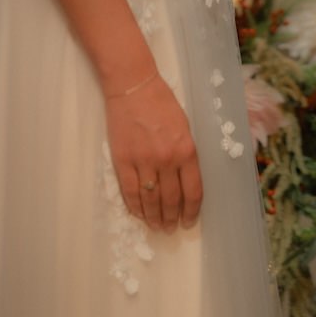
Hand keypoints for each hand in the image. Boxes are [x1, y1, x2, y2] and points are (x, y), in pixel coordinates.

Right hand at [104, 73, 202, 232]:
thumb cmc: (162, 103)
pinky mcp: (123, 161)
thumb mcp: (185, 128)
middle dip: (171, 218)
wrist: (134, 87)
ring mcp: (144, 161)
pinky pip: (130, 191)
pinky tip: (139, 214)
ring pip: (150, 200)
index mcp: (187, 151)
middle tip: (170, 229)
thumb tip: (184, 181)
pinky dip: (135, 206)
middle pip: (171, 199)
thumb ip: (186, 155)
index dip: (191, 211)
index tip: (189, 222)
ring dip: (154, 217)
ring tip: (156, 227)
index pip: (193, 191)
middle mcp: (167, 160)